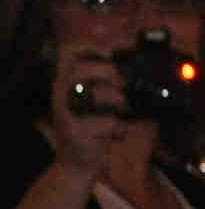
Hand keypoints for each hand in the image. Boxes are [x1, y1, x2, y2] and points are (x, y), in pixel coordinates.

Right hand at [42, 48, 135, 176]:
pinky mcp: (76, 132)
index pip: (68, 51)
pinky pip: (106, 123)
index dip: (92, 45)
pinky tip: (116, 134)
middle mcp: (61, 93)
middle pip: (83, 68)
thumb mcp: (99, 103)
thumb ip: (110, 85)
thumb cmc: (93, 129)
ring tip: (123, 111)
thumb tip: (139, 71)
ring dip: (119, 101)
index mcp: (66, 82)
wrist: (77, 163)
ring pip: (97, 95)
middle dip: (109, 72)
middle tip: (123, 83)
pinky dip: (119, 128)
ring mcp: (66, 112)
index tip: (113, 52)